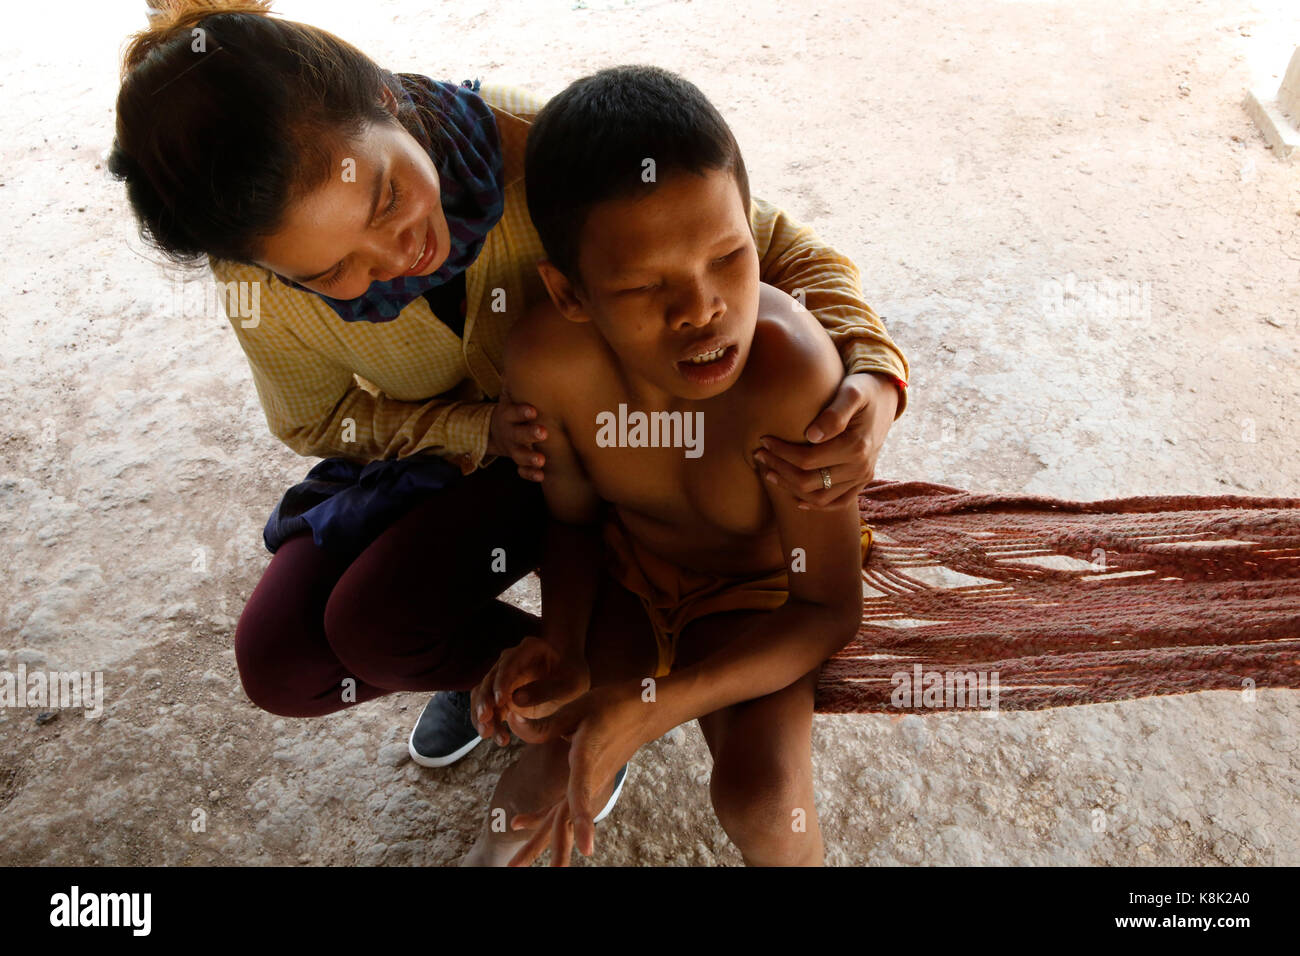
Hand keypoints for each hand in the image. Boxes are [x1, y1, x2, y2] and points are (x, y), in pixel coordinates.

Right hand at [469, 636, 589, 746]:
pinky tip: (491, 735)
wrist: (572, 686)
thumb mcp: (570, 686)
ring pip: (483, 693)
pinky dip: (486, 720)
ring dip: (481, 714)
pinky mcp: (500, 693)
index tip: (500, 702)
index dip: (502, 682)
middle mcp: (511, 659)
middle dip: (485, 701)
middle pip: (490, 678)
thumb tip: (515, 700)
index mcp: (530, 648)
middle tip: (486, 721)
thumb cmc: (574, 681)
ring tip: (487, 734)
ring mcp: (503, 676)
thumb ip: (546, 690)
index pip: (509, 663)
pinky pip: (486, 706)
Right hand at [486, 381, 547, 481]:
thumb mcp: (509, 394)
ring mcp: (513, 448)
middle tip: (543, 433)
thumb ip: (514, 382)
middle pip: (518, 434)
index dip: (521, 412)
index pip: (513, 411)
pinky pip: (522, 471)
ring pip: (520, 454)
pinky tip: (541, 475)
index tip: (532, 411)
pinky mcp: (519, 462)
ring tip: (541, 460)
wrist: (495, 431)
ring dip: (530, 458)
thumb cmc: (512, 409)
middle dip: (530, 434)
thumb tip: (520, 357)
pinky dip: (530, 474)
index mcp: (508, 414)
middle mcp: (510, 432)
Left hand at [504, 682, 651, 866]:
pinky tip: (520, 825)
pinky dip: (542, 819)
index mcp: (587, 759)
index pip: (582, 794)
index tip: (587, 850)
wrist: (642, 713)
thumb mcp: (577, 708)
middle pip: (567, 821)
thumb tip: (512, 721)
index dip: (584, 821)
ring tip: (515, 866)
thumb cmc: (611, 706)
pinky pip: (563, 808)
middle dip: (549, 851)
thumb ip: (543, 723)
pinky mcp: (586, 784)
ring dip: (540, 844)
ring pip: (563, 821)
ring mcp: (588, 785)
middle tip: (518, 870)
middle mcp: (588, 780)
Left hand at [754, 371, 899, 509]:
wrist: (885, 398)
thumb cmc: (862, 390)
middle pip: (808, 481)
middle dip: (779, 469)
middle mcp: (860, 468)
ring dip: (790, 488)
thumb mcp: (851, 392)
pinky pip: (836, 503)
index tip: (763, 441)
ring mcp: (862, 478)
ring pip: (818, 498)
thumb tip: (811, 436)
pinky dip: (814, 504)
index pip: (806, 460)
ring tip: (769, 472)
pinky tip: (795, 498)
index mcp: (855, 447)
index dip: (780, 453)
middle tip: (759, 455)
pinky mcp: (861, 482)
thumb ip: (834, 413)